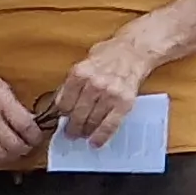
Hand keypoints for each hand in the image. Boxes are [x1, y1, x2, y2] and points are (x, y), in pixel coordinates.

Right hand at [0, 56, 42, 167]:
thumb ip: (16, 105)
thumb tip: (30, 122)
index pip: (26, 127)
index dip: (37, 136)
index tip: (38, 136)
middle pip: (15, 146)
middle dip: (27, 149)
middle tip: (29, 145)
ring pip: (1, 156)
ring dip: (12, 157)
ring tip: (15, 151)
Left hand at [54, 25, 167, 147]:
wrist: (134, 51)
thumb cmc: (109, 55)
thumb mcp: (84, 63)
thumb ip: (73, 82)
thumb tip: (61, 102)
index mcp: (79, 74)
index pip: (63, 103)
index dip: (62, 115)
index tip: (62, 119)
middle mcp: (93, 84)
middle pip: (76, 115)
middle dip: (72, 127)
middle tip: (71, 133)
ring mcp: (109, 95)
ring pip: (91, 121)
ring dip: (85, 132)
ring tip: (83, 135)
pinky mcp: (123, 103)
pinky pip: (109, 125)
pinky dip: (101, 136)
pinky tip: (96, 143)